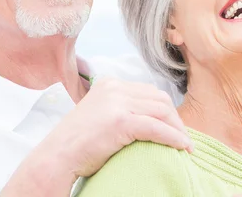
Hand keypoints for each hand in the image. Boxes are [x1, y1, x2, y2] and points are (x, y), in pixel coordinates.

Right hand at [37, 77, 192, 178]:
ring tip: (185, 144)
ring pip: (162, 111)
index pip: (148, 91)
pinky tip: (183, 147)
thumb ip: (120, 108)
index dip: (165, 109)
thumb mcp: (99, 114)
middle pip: (159, 98)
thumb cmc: (77, 144)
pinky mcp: (121, 121)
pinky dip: (174, 138)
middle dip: (175, 118)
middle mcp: (114, 88)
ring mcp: (117, 103)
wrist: (56, 158)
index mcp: (110, 84)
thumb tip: (148, 116)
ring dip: (178, 128)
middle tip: (182, 136)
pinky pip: (157, 128)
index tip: (174, 125)